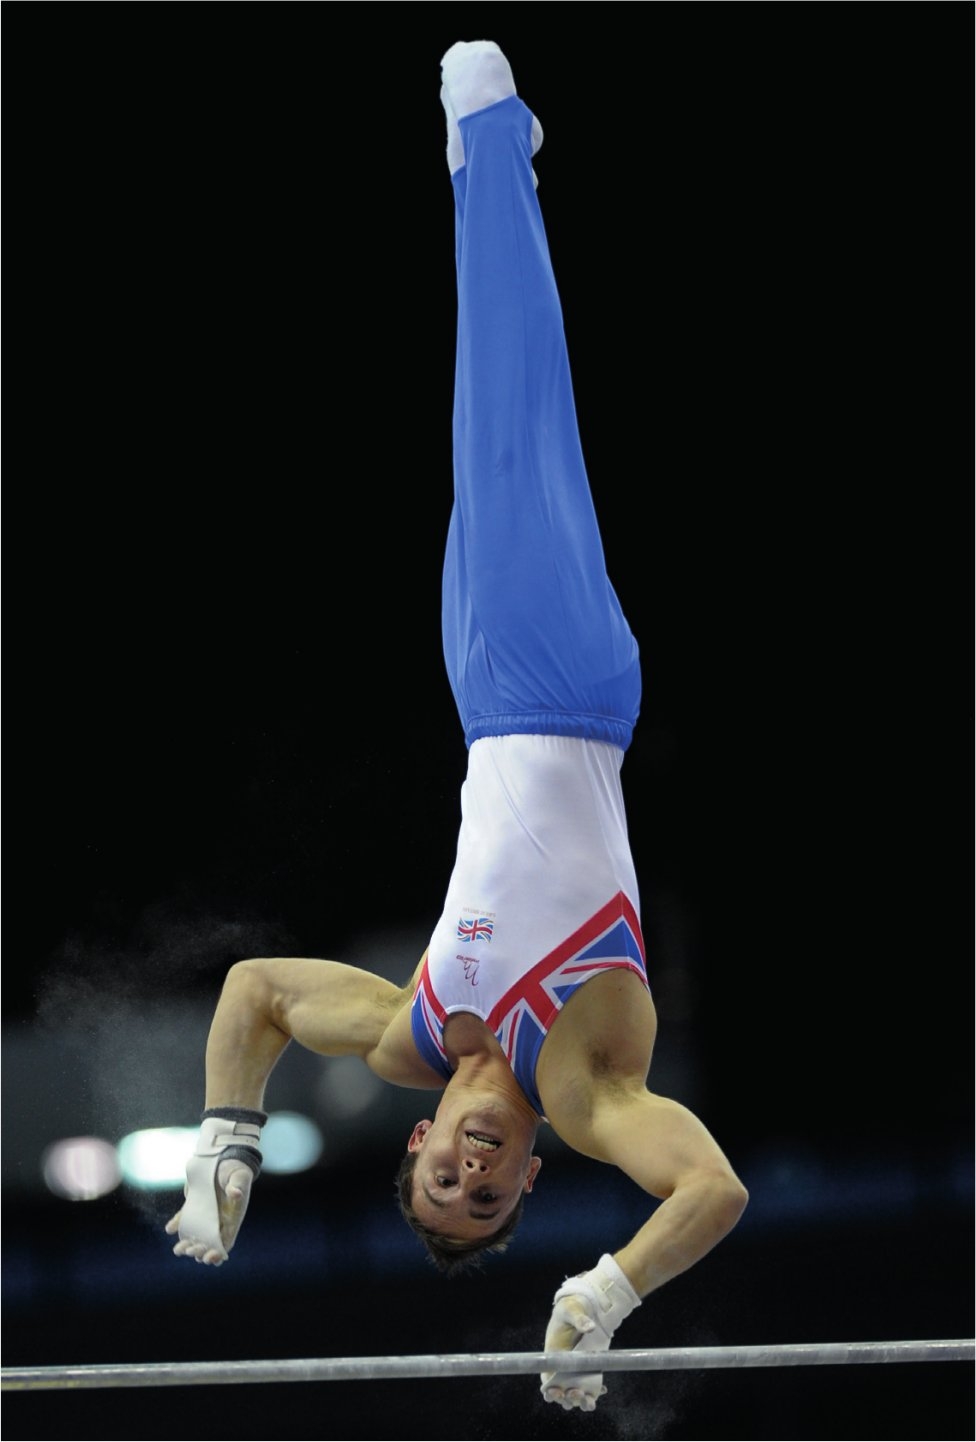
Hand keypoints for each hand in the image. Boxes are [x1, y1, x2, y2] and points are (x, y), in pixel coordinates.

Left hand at [165, 1157, 253, 1264]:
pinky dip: (177, 1224)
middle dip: (199, 1250)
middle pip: (208, 1242)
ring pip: (196, 1234)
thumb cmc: (236, 1167)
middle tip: (190, 1251)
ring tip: (178, 1250)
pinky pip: (185, 1218)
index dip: (217, 1252)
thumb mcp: (239, 1176)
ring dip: (187, 1244)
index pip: (225, 1241)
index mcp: (232, 1218)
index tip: (209, 1257)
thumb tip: (236, 1193)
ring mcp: (205, 1213)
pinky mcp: (194, 1204)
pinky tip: (169, 1229)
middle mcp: (218, 1219)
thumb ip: (238, 1186)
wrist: (225, 1155)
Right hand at [540, 1290, 607, 1411]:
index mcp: (553, 1355)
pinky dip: (595, 1391)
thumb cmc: (571, 1307)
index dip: (550, 1391)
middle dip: (568, 1399)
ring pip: (576, 1393)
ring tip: (589, 1402)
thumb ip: (579, 1319)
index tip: (557, 1393)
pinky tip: (602, 1389)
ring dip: (581, 1401)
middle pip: (562, 1391)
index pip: (547, 1379)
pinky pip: (590, 1385)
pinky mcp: (588, 1367)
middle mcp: (563, 1366)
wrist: (583, 1305)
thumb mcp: (572, 1310)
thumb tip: (590, 1327)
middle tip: (577, 1394)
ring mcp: (576, 1368)